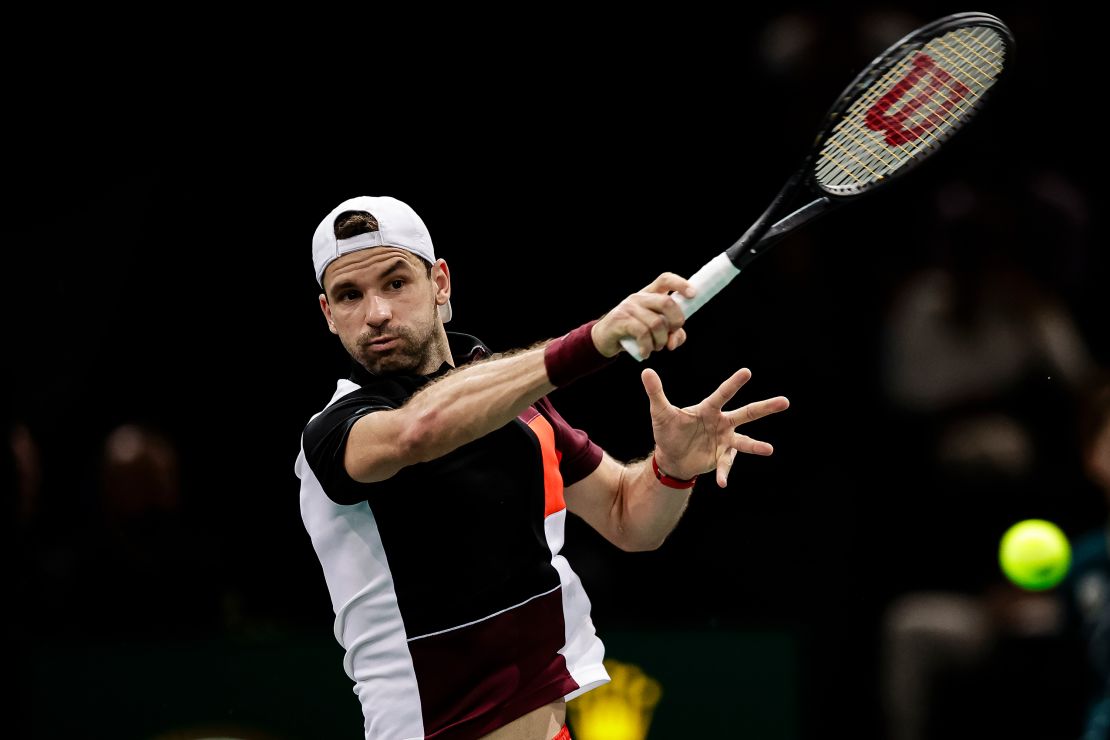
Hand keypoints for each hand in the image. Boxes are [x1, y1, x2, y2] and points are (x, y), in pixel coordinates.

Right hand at [591, 273, 695, 358]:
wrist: (604, 338)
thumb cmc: (633, 332)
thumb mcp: (654, 330)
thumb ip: (671, 333)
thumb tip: (674, 342)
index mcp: (649, 294)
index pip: (666, 279)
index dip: (681, 284)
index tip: (693, 295)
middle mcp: (639, 297)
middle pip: (666, 302)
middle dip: (676, 321)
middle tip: (672, 334)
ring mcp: (629, 307)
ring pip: (656, 323)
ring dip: (661, 341)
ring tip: (656, 347)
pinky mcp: (621, 320)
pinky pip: (643, 334)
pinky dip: (647, 347)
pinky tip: (645, 353)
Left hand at [642, 367, 788, 486]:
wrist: (671, 457)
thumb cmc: (668, 431)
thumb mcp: (660, 413)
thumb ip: (656, 393)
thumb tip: (646, 371)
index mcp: (709, 409)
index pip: (723, 394)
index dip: (734, 384)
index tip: (747, 372)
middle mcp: (722, 423)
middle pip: (746, 413)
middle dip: (765, 407)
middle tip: (785, 401)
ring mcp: (725, 441)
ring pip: (744, 441)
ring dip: (756, 446)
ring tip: (769, 449)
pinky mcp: (722, 457)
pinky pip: (725, 465)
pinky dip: (724, 474)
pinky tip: (722, 483)